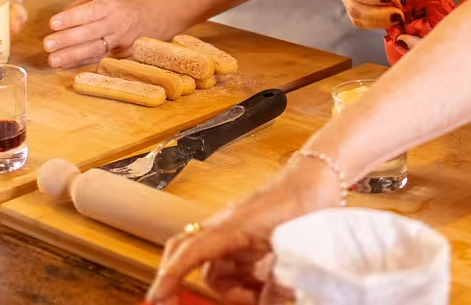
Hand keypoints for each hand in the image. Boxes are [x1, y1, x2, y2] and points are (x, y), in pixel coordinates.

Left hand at [44, 0, 185, 68]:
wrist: (158, 13)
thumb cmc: (125, 3)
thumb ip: (81, 4)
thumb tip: (60, 17)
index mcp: (110, 5)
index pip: (88, 11)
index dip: (70, 18)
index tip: (53, 23)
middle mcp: (115, 23)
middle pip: (89, 32)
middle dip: (67, 39)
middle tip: (47, 45)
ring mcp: (120, 40)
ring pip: (94, 49)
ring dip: (72, 56)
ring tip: (54, 60)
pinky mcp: (123, 55)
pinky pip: (100, 59)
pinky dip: (83, 63)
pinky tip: (68, 65)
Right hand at [149, 155, 348, 303]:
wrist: (315, 179)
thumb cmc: (301, 203)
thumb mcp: (290, 245)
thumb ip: (275, 280)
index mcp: (229, 228)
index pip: (189, 253)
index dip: (169, 277)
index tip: (155, 298)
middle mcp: (224, 230)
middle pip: (190, 261)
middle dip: (182, 282)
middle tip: (174, 303)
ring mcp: (233, 235)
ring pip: (217, 271)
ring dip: (235, 290)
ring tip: (264, 292)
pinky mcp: (245, 240)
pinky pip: (234, 268)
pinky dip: (245, 282)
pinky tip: (267, 281)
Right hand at [336, 0, 414, 29]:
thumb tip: (402, 2)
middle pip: (355, 7)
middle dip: (378, 14)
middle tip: (399, 15)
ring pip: (358, 18)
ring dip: (379, 22)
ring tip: (399, 18)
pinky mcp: (357, 9)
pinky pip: (363, 22)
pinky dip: (378, 24)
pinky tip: (393, 19)